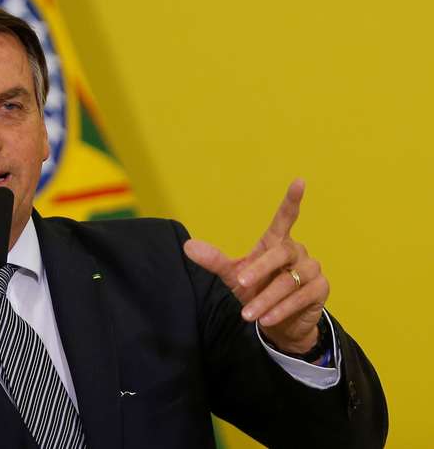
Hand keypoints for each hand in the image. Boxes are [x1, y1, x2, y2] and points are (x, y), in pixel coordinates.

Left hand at [183, 179, 328, 353]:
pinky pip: (300, 297)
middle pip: (280, 253)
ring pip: (288, 281)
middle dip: (260, 269)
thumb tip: (187, 246)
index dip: (292, 201)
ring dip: (266, 299)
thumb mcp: (234, 276)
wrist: (280, 324)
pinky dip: (281, 309)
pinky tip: (266, 320)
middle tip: (241, 283)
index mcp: (276, 242)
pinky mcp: (319, 289)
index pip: (286, 218)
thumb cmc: (257, 291)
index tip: (299, 181)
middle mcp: (296, 251)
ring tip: (248, 314)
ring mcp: (311, 269)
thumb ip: (215, 261)